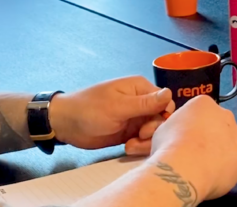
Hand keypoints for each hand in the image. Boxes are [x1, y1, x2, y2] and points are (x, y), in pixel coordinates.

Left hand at [50, 76, 174, 154]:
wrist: (66, 124)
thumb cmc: (90, 109)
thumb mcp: (118, 106)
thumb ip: (145, 103)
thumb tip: (170, 92)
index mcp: (140, 89)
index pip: (166, 102)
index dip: (162, 117)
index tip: (148, 128)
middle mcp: (141, 102)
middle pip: (162, 119)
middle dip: (153, 132)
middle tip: (139, 137)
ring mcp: (136, 118)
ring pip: (154, 132)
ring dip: (145, 142)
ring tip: (130, 146)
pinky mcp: (130, 132)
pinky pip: (144, 140)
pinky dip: (139, 146)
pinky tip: (127, 148)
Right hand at [149, 95, 236, 201]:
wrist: (185, 166)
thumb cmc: (169, 145)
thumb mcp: (164, 128)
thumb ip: (177, 126)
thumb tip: (180, 134)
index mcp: (204, 103)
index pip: (201, 111)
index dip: (192, 126)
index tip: (184, 138)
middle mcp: (226, 115)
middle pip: (219, 125)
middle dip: (210, 136)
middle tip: (196, 153)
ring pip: (230, 143)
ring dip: (220, 152)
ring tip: (204, 167)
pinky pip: (235, 162)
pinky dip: (227, 169)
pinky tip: (213, 175)